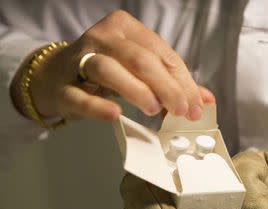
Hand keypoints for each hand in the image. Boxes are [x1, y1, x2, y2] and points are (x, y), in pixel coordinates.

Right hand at [11, 10, 214, 121]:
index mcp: (127, 28)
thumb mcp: (140, 70)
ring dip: (136, 90)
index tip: (194, 106)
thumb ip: (172, 82)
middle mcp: (103, 37)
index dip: (183, 82)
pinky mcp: (64, 86)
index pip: (163, 54)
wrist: (55, 77)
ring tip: (154, 109)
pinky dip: (98, 106)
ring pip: (110, 70)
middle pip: (141, 60)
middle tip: (181, 110)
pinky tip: (114, 113)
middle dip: (166, 87)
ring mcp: (80, 59)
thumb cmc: (105, 71)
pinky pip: (81, 95)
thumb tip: (205, 100)